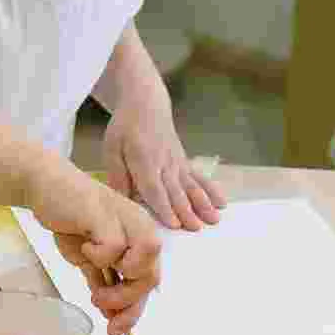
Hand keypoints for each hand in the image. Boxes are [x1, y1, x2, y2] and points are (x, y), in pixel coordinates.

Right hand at [26, 159, 162, 334]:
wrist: (45, 184)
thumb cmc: (68, 217)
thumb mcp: (88, 257)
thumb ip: (103, 280)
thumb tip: (112, 316)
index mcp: (140, 236)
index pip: (149, 280)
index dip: (135, 309)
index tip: (116, 329)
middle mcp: (140, 226)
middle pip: (151, 277)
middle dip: (127, 302)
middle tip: (101, 307)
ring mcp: (125, 219)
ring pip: (142, 264)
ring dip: (121, 287)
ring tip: (97, 290)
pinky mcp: (106, 214)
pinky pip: (114, 248)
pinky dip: (100, 258)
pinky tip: (84, 249)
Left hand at [102, 96, 226, 231]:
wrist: (146, 105)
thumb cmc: (125, 128)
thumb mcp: (112, 148)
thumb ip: (118, 175)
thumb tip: (123, 201)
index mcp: (143, 160)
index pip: (154, 187)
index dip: (163, 206)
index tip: (173, 224)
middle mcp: (164, 163)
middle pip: (175, 190)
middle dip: (186, 211)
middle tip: (195, 228)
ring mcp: (178, 163)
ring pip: (192, 186)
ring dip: (203, 203)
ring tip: (213, 219)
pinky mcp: (185, 162)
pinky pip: (200, 177)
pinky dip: (212, 190)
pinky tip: (221, 203)